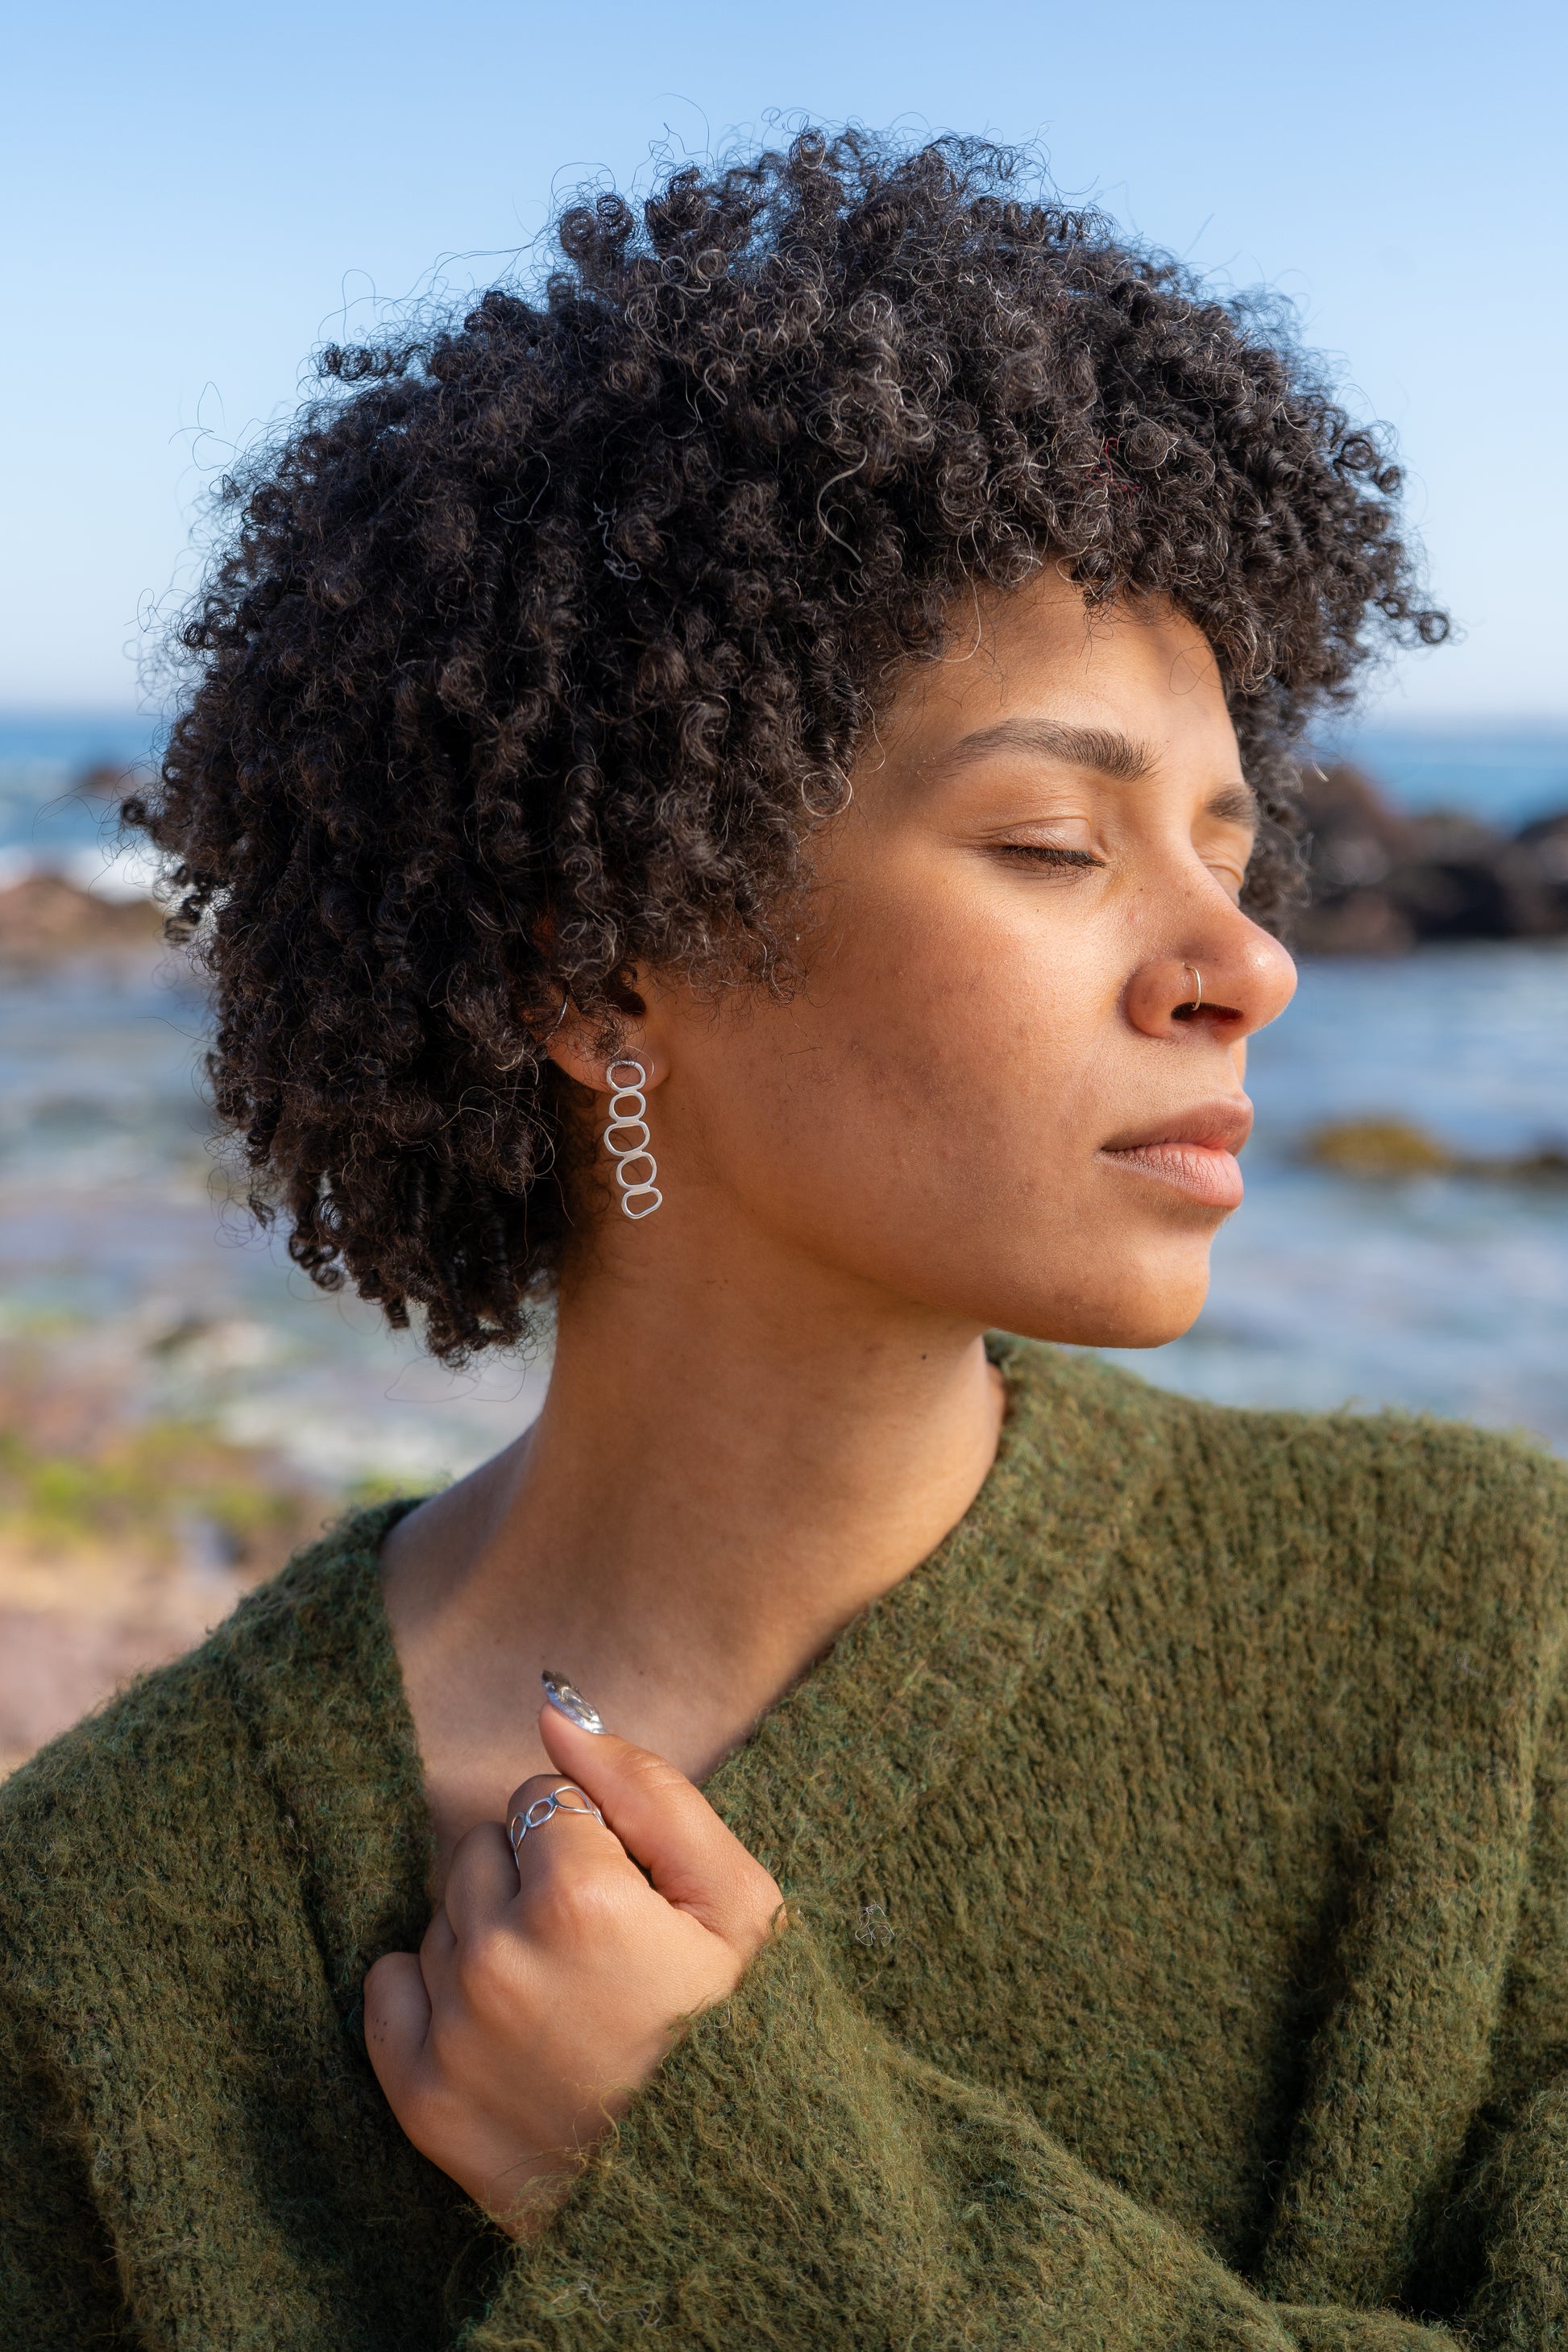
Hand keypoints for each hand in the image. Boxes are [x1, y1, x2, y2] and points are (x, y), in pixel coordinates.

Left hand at [363, 1708, 783, 2233]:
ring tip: (563, 1999)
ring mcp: (452, 2032)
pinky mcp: (418, 2097)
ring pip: (443, 1915)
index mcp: (580, 1900)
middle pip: (482, 1850)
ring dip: (491, 1936)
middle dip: (534, 1879)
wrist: (713, 2199)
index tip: (630, 1899)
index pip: (543, 1796)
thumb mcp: (736, 1905)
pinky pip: (389, 1984)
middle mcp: (500, 1959)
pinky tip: (500, 2026)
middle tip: (599, 1953)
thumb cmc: (737, 2037)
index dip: (594, 1840)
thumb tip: (555, 1714)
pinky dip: (433, 1991)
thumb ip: (648, 1790)